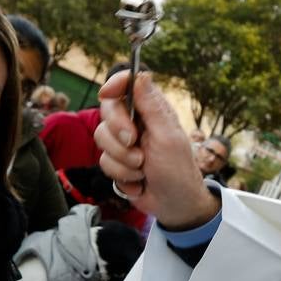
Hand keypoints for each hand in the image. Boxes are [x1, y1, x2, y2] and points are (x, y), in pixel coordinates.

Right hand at [95, 72, 220, 229]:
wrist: (175, 206)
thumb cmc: (178, 171)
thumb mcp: (168, 137)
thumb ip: (151, 107)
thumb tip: (140, 75)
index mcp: (152, 110)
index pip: (126, 85)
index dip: (114, 85)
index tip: (107, 94)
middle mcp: (136, 122)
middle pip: (107, 112)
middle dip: (118, 132)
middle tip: (134, 144)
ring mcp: (125, 143)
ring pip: (102, 140)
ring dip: (123, 161)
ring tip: (142, 170)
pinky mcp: (117, 162)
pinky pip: (104, 162)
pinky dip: (122, 176)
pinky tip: (139, 182)